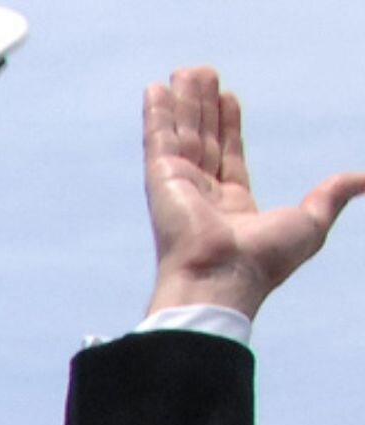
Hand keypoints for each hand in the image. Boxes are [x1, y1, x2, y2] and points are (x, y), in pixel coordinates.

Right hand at [142, 66, 364, 322]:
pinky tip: (156, 90)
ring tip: (186, 71)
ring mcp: (179, 187)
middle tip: (202, 76)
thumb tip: (362, 180)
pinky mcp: (162, 180)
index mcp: (231, 207)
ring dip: (182, 103)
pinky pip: (159, 140)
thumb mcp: (310, 223)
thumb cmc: (262, 261)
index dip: (229, 126)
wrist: (222, 279)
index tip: (228, 98)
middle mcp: (201, 195)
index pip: (228, 155)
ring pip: (182, 134)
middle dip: (203, 108)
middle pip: (204, 139)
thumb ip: (329, 196)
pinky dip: (157, 115)